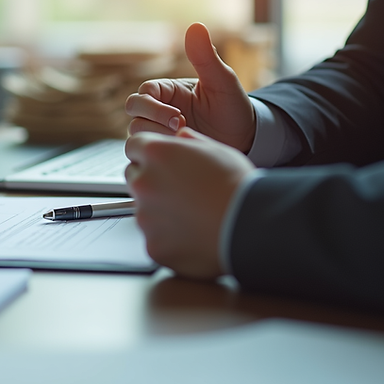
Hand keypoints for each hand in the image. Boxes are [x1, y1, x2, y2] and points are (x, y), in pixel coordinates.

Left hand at [124, 127, 254, 278]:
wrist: (249, 225)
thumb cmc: (237, 187)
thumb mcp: (216, 150)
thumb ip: (190, 142)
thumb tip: (180, 138)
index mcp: (157, 154)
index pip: (134, 146)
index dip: (148, 154)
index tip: (159, 162)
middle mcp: (144, 183)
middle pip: (134, 177)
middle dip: (151, 181)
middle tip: (180, 190)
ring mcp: (145, 216)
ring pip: (143, 210)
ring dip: (160, 211)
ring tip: (193, 214)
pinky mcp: (152, 245)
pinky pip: (154, 238)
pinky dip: (168, 238)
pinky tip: (192, 234)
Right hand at [125, 22, 256, 151]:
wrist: (246, 140)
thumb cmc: (234, 108)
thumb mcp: (222, 81)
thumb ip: (205, 56)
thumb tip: (195, 26)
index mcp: (169, 90)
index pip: (144, 92)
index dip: (154, 105)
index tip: (177, 116)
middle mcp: (160, 109)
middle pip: (133, 111)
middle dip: (151, 121)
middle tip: (179, 128)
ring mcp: (160, 130)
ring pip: (136, 132)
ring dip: (156, 138)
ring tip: (183, 141)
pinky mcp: (165, 148)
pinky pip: (147, 150)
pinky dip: (159, 152)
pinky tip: (180, 154)